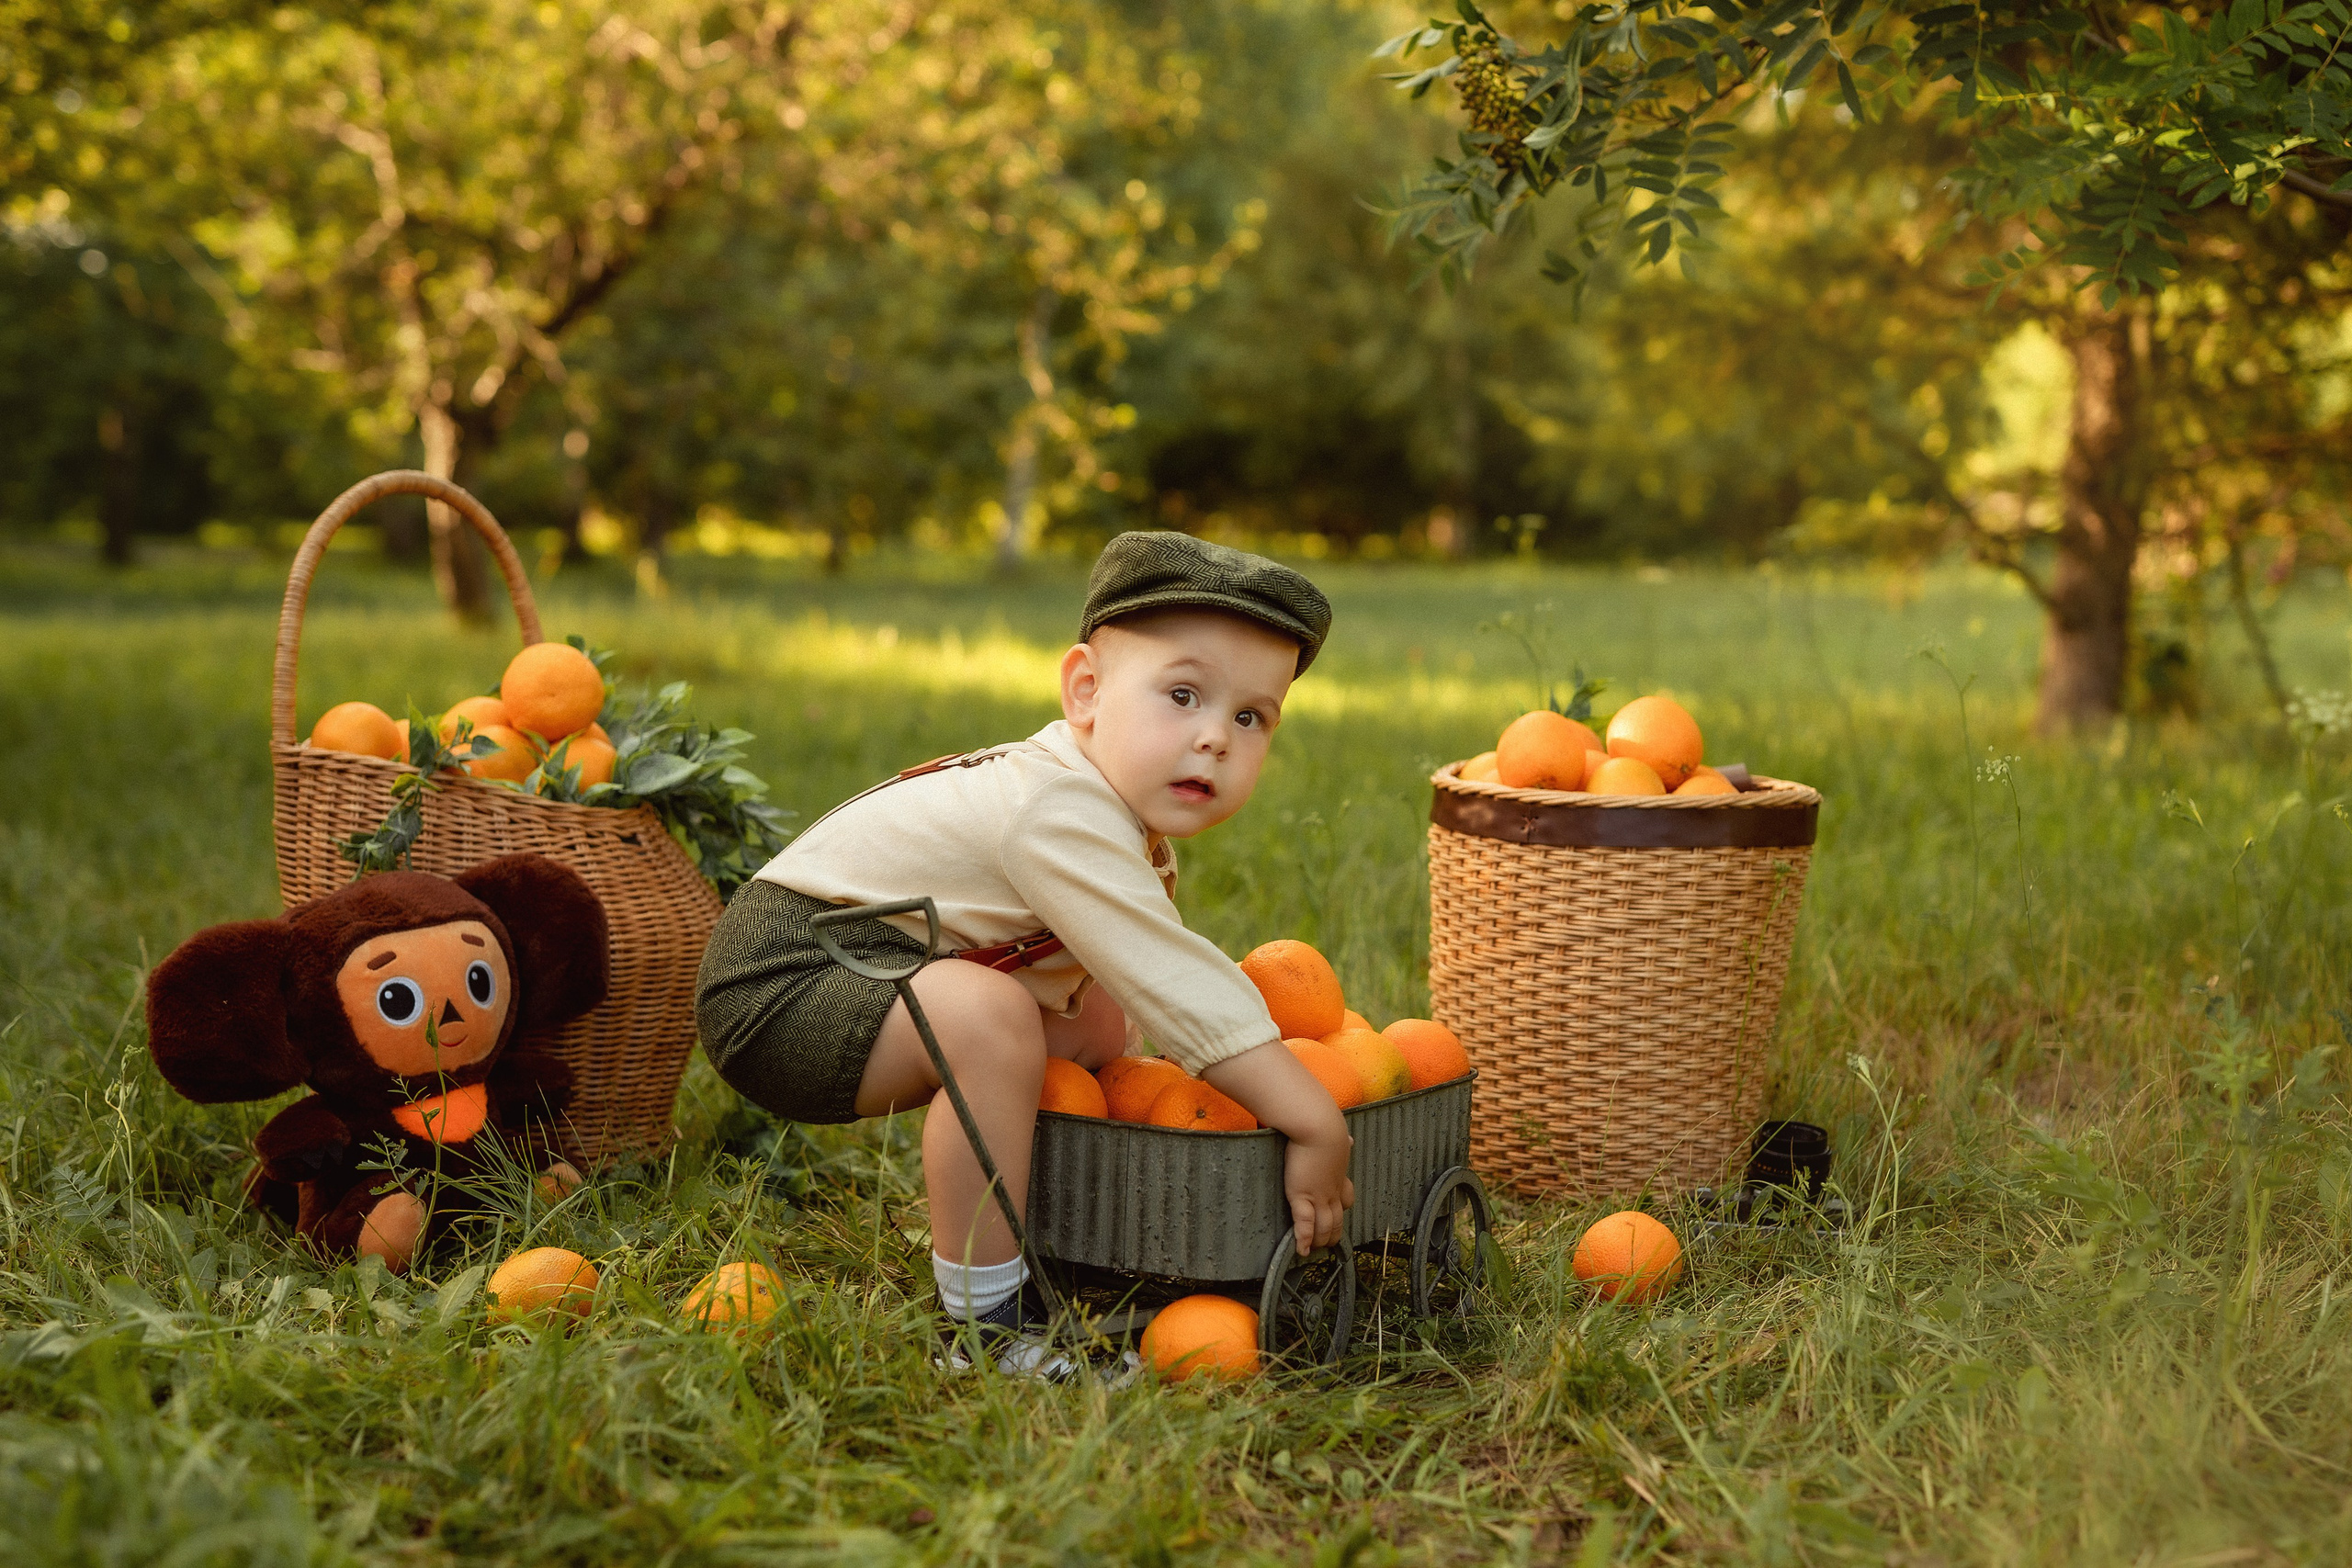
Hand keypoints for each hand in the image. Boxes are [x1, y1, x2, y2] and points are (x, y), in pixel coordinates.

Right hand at [1283, 1121, 1355, 1253]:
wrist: (1318, 1127)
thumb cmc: (1324, 1128)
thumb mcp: (1338, 1138)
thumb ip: (1342, 1142)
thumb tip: (1350, 1140)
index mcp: (1340, 1175)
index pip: (1347, 1198)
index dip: (1342, 1208)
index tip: (1338, 1213)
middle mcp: (1332, 1190)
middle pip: (1337, 1219)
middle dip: (1332, 1234)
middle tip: (1326, 1243)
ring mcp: (1319, 1196)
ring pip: (1323, 1226)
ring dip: (1319, 1240)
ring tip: (1313, 1250)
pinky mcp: (1302, 1196)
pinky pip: (1304, 1224)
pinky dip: (1303, 1239)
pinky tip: (1301, 1250)